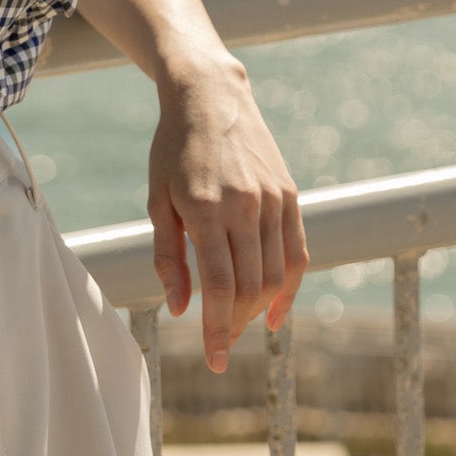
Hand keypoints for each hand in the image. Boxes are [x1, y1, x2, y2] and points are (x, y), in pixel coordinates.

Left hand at [148, 57, 307, 371]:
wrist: (210, 95)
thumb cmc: (173, 149)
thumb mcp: (157, 200)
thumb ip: (169, 257)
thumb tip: (181, 309)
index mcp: (207, 208)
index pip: (221, 286)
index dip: (218, 329)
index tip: (214, 361)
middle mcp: (246, 205)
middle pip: (251, 286)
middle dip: (235, 326)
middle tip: (220, 347)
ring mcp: (273, 199)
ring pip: (276, 275)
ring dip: (257, 311)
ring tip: (237, 328)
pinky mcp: (289, 195)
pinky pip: (297, 254)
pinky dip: (289, 289)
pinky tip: (273, 315)